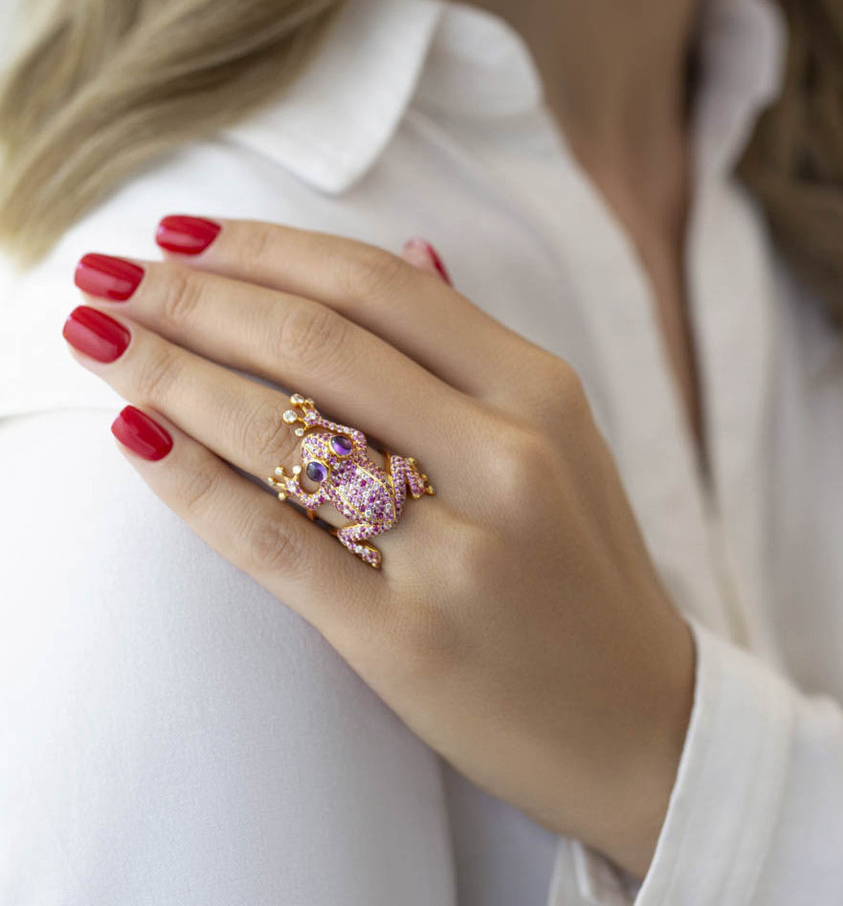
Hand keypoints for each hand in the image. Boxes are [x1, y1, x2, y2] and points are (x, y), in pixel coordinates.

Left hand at [65, 218, 695, 876]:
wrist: (637, 721)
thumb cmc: (585, 570)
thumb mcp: (564, 440)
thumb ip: (477, 349)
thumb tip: (411, 249)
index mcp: (540, 393)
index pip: (376, 286)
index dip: (263, 246)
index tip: (181, 231)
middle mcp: (506, 457)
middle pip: (317, 344)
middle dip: (191, 298)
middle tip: (106, 274)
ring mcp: (458, 553)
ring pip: (283, 435)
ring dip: (168, 374)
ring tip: (97, 341)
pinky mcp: (405, 639)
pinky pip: (272, 542)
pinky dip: (191, 482)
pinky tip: (134, 438)